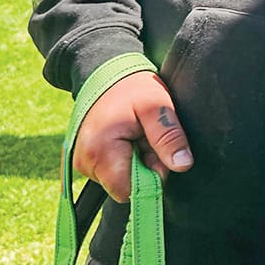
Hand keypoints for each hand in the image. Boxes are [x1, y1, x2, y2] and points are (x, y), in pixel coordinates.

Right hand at [71, 71, 193, 201]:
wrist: (106, 73)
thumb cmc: (132, 87)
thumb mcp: (158, 106)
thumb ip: (169, 137)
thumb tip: (182, 165)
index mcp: (99, 152)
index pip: (129, 191)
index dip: (150, 177)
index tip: (156, 151)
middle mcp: (84, 162)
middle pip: (124, 186)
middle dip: (143, 167)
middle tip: (146, 138)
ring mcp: (81, 162)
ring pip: (119, 179)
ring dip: (135, 161)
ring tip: (136, 134)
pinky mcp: (84, 160)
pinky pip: (111, 171)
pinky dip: (124, 159)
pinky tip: (126, 139)